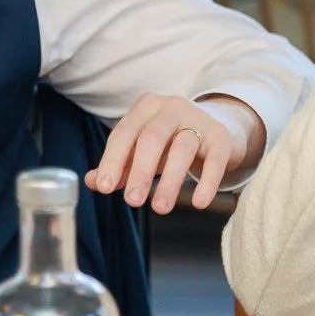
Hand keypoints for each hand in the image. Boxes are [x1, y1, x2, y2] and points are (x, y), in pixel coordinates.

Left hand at [85, 94, 261, 212]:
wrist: (217, 128)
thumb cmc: (171, 141)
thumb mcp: (143, 150)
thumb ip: (119, 165)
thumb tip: (92, 182)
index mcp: (146, 107)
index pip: (124, 133)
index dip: (112, 161)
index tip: (105, 188)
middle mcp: (172, 108)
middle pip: (152, 138)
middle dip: (140, 171)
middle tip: (132, 202)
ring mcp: (199, 119)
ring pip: (182, 148)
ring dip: (170, 181)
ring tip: (160, 208)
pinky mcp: (221, 137)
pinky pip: (215, 159)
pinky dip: (207, 182)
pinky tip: (199, 203)